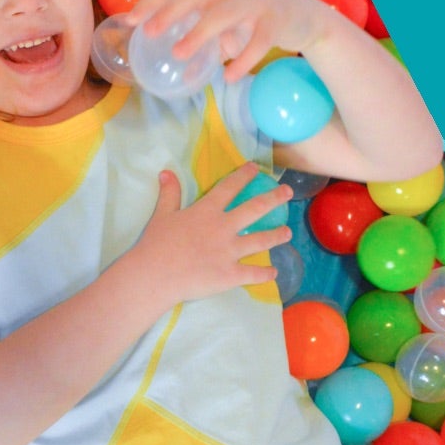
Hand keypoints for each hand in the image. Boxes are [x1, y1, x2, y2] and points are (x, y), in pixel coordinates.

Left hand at [121, 0, 326, 81]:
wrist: (305, 18)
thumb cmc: (255, 24)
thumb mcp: (225, 31)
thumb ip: (202, 45)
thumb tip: (177, 72)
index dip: (150, 2)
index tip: (129, 21)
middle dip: (169, 12)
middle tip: (149, 32)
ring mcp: (254, 5)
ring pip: (223, 14)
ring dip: (199, 33)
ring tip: (179, 55)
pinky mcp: (276, 21)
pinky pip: (258, 40)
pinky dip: (243, 59)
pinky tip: (229, 76)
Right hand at [132, 161, 293, 303]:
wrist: (156, 275)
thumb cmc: (156, 244)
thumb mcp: (162, 215)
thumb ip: (170, 193)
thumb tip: (167, 172)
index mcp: (207, 211)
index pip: (230, 187)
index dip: (244, 175)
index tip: (256, 168)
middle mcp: (224, 228)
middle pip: (255, 209)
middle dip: (274, 198)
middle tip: (288, 192)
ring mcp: (230, 252)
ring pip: (261, 241)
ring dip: (277, 235)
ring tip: (288, 232)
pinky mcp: (231, 275)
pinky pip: (254, 274)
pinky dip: (265, 274)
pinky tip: (274, 272)